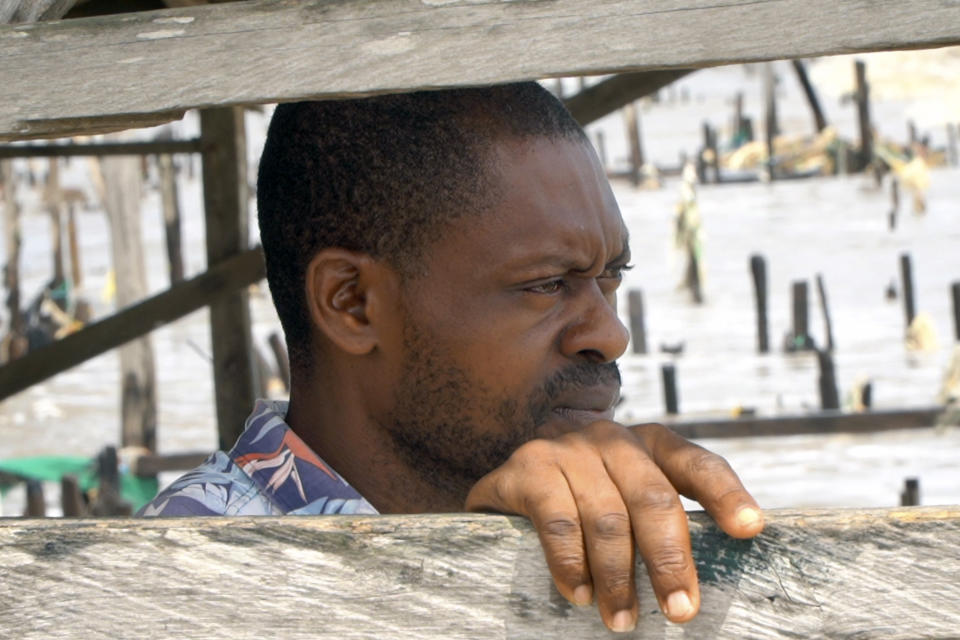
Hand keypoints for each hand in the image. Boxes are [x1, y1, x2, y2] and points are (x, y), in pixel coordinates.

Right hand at [464, 420, 762, 632]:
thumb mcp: (629, 494)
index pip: (696, 463)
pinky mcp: (527, 467)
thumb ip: (661, 517)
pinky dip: (570, 564)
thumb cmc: (587, 495)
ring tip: (621, 621)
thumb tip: (704, 578)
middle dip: (670, 560)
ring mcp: (567, 449)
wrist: (514, 471)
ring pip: (606, 517)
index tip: (751, 529)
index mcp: (649, 443)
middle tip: (680, 611)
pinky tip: (579, 595)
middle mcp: (611, 437)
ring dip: (618, 577)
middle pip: (652, 497)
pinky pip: (556, 521)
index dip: (725, 494)